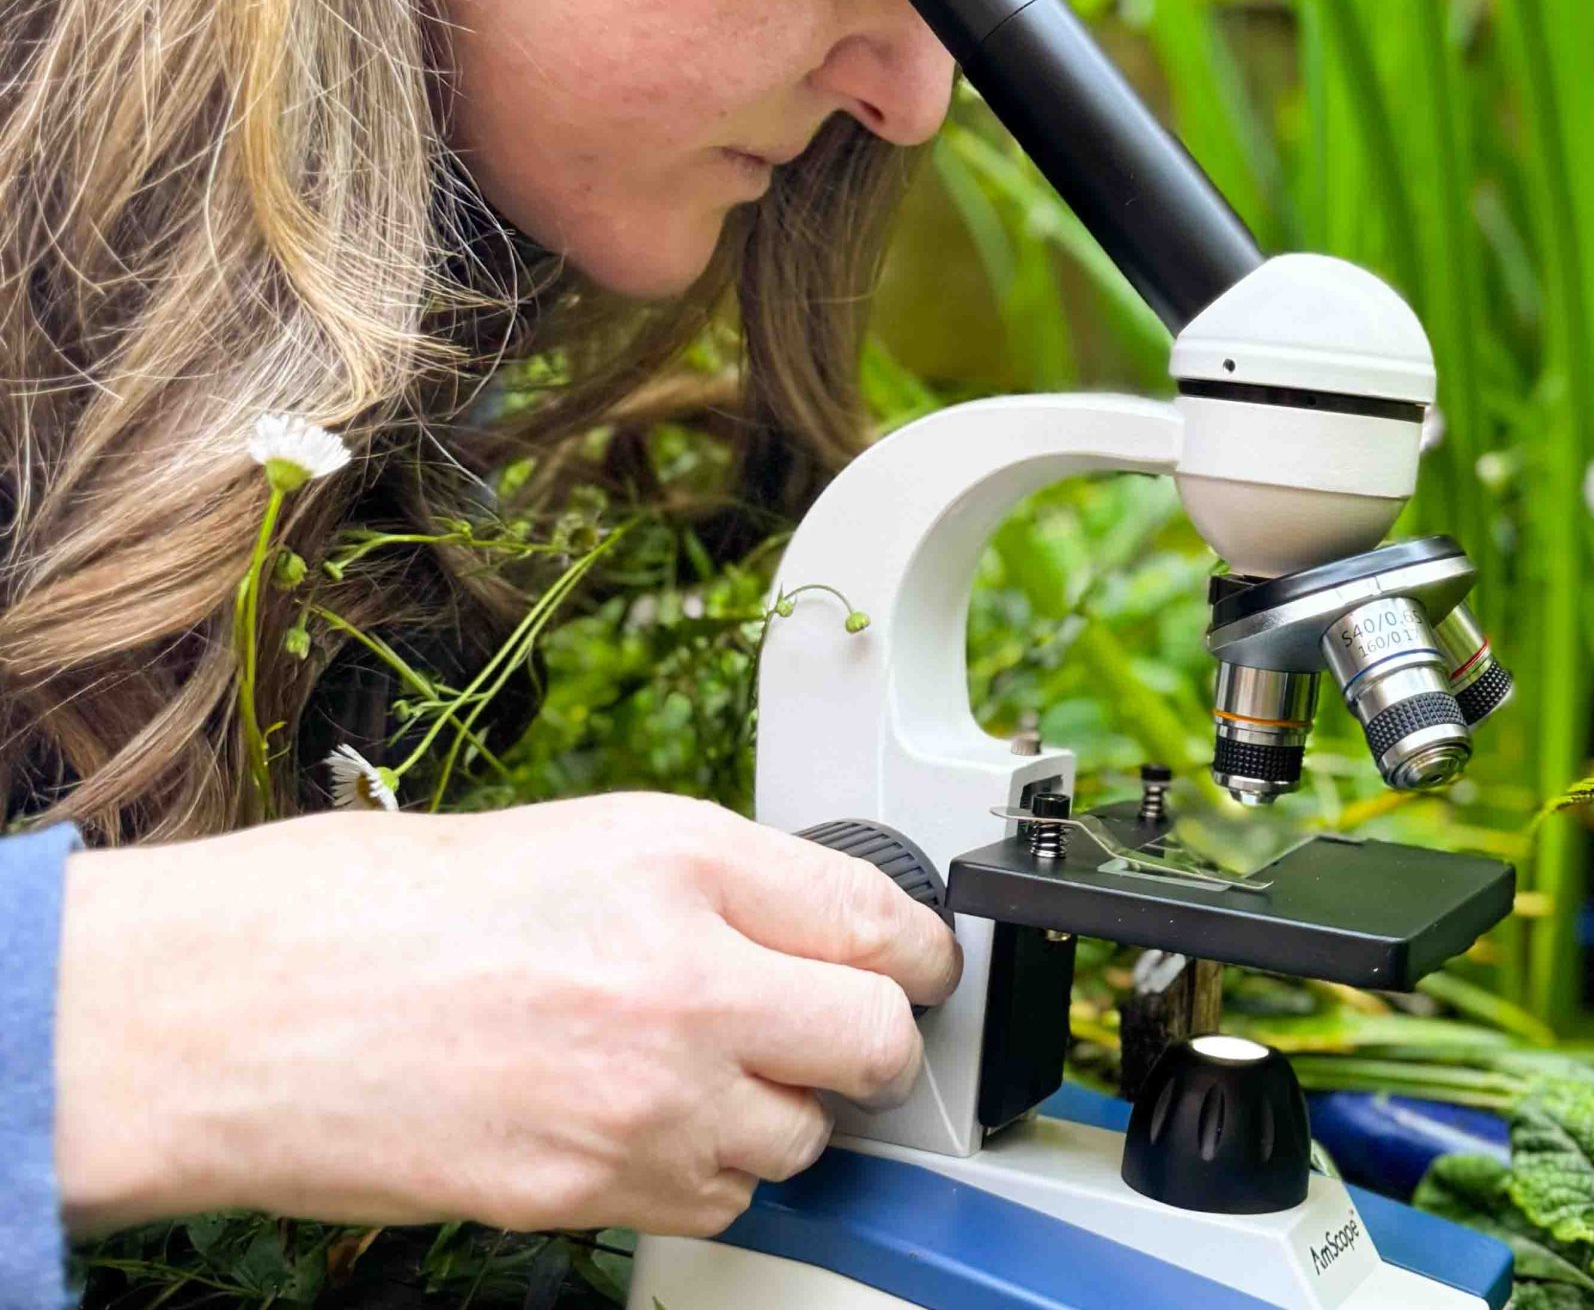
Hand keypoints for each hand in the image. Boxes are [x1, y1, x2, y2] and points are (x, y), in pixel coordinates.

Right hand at [53, 792, 959, 1237]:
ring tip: (687, 1077)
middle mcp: (683, 974)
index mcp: (681, 860)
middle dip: (865, 1045)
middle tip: (827, 1037)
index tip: (919, 969)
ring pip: (803, 1138)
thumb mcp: (577, 839)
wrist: (225, 1014)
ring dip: (774, 1116)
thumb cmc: (368, 913)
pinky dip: (699, 1177)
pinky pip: (720, 1202)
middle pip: (875, 1042)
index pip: (882, 920)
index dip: (918, 953)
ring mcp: (643, 1094)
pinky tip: (632, 1130)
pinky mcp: (593, 1189)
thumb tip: (815, 931)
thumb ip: (716, 886)